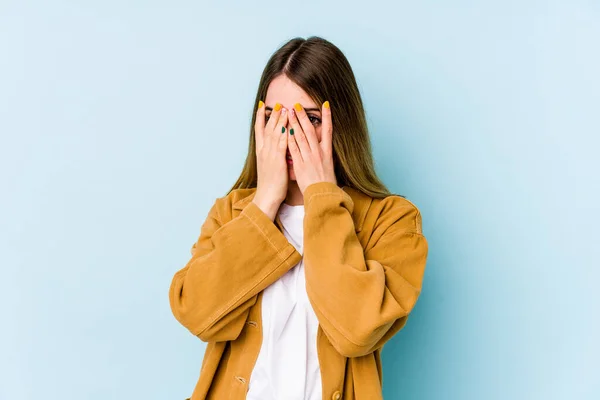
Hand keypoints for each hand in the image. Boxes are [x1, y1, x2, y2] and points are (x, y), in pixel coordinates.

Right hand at [252, 101, 288, 219]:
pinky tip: (287, 125)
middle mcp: (263, 150)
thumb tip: (275, 150)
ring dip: (279, 120)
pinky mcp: (277, 160)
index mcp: (261, 152)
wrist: (266, 196)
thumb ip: (272, 156)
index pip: (259, 130)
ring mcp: (269, 154)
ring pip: (274, 133)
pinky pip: (281, 143)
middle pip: (267, 128)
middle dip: (272, 114)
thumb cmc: (270, 184)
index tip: (262, 106)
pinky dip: (284, 132)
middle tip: (276, 103)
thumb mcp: (269, 167)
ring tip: (283, 108)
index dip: (260, 117)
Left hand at [287, 101, 336, 193]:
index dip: (328, 117)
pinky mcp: (300, 164)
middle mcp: (318, 152)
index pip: (329, 130)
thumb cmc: (326, 183)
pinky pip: (294, 149)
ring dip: (294, 123)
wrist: (323, 195)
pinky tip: (284, 130)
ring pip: (300, 137)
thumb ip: (324, 155)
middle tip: (297, 105)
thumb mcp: (329, 166)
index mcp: (327, 152)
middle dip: (303, 117)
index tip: (326, 104)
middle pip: (310, 130)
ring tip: (288, 112)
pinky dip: (289, 139)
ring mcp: (309, 158)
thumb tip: (323, 147)